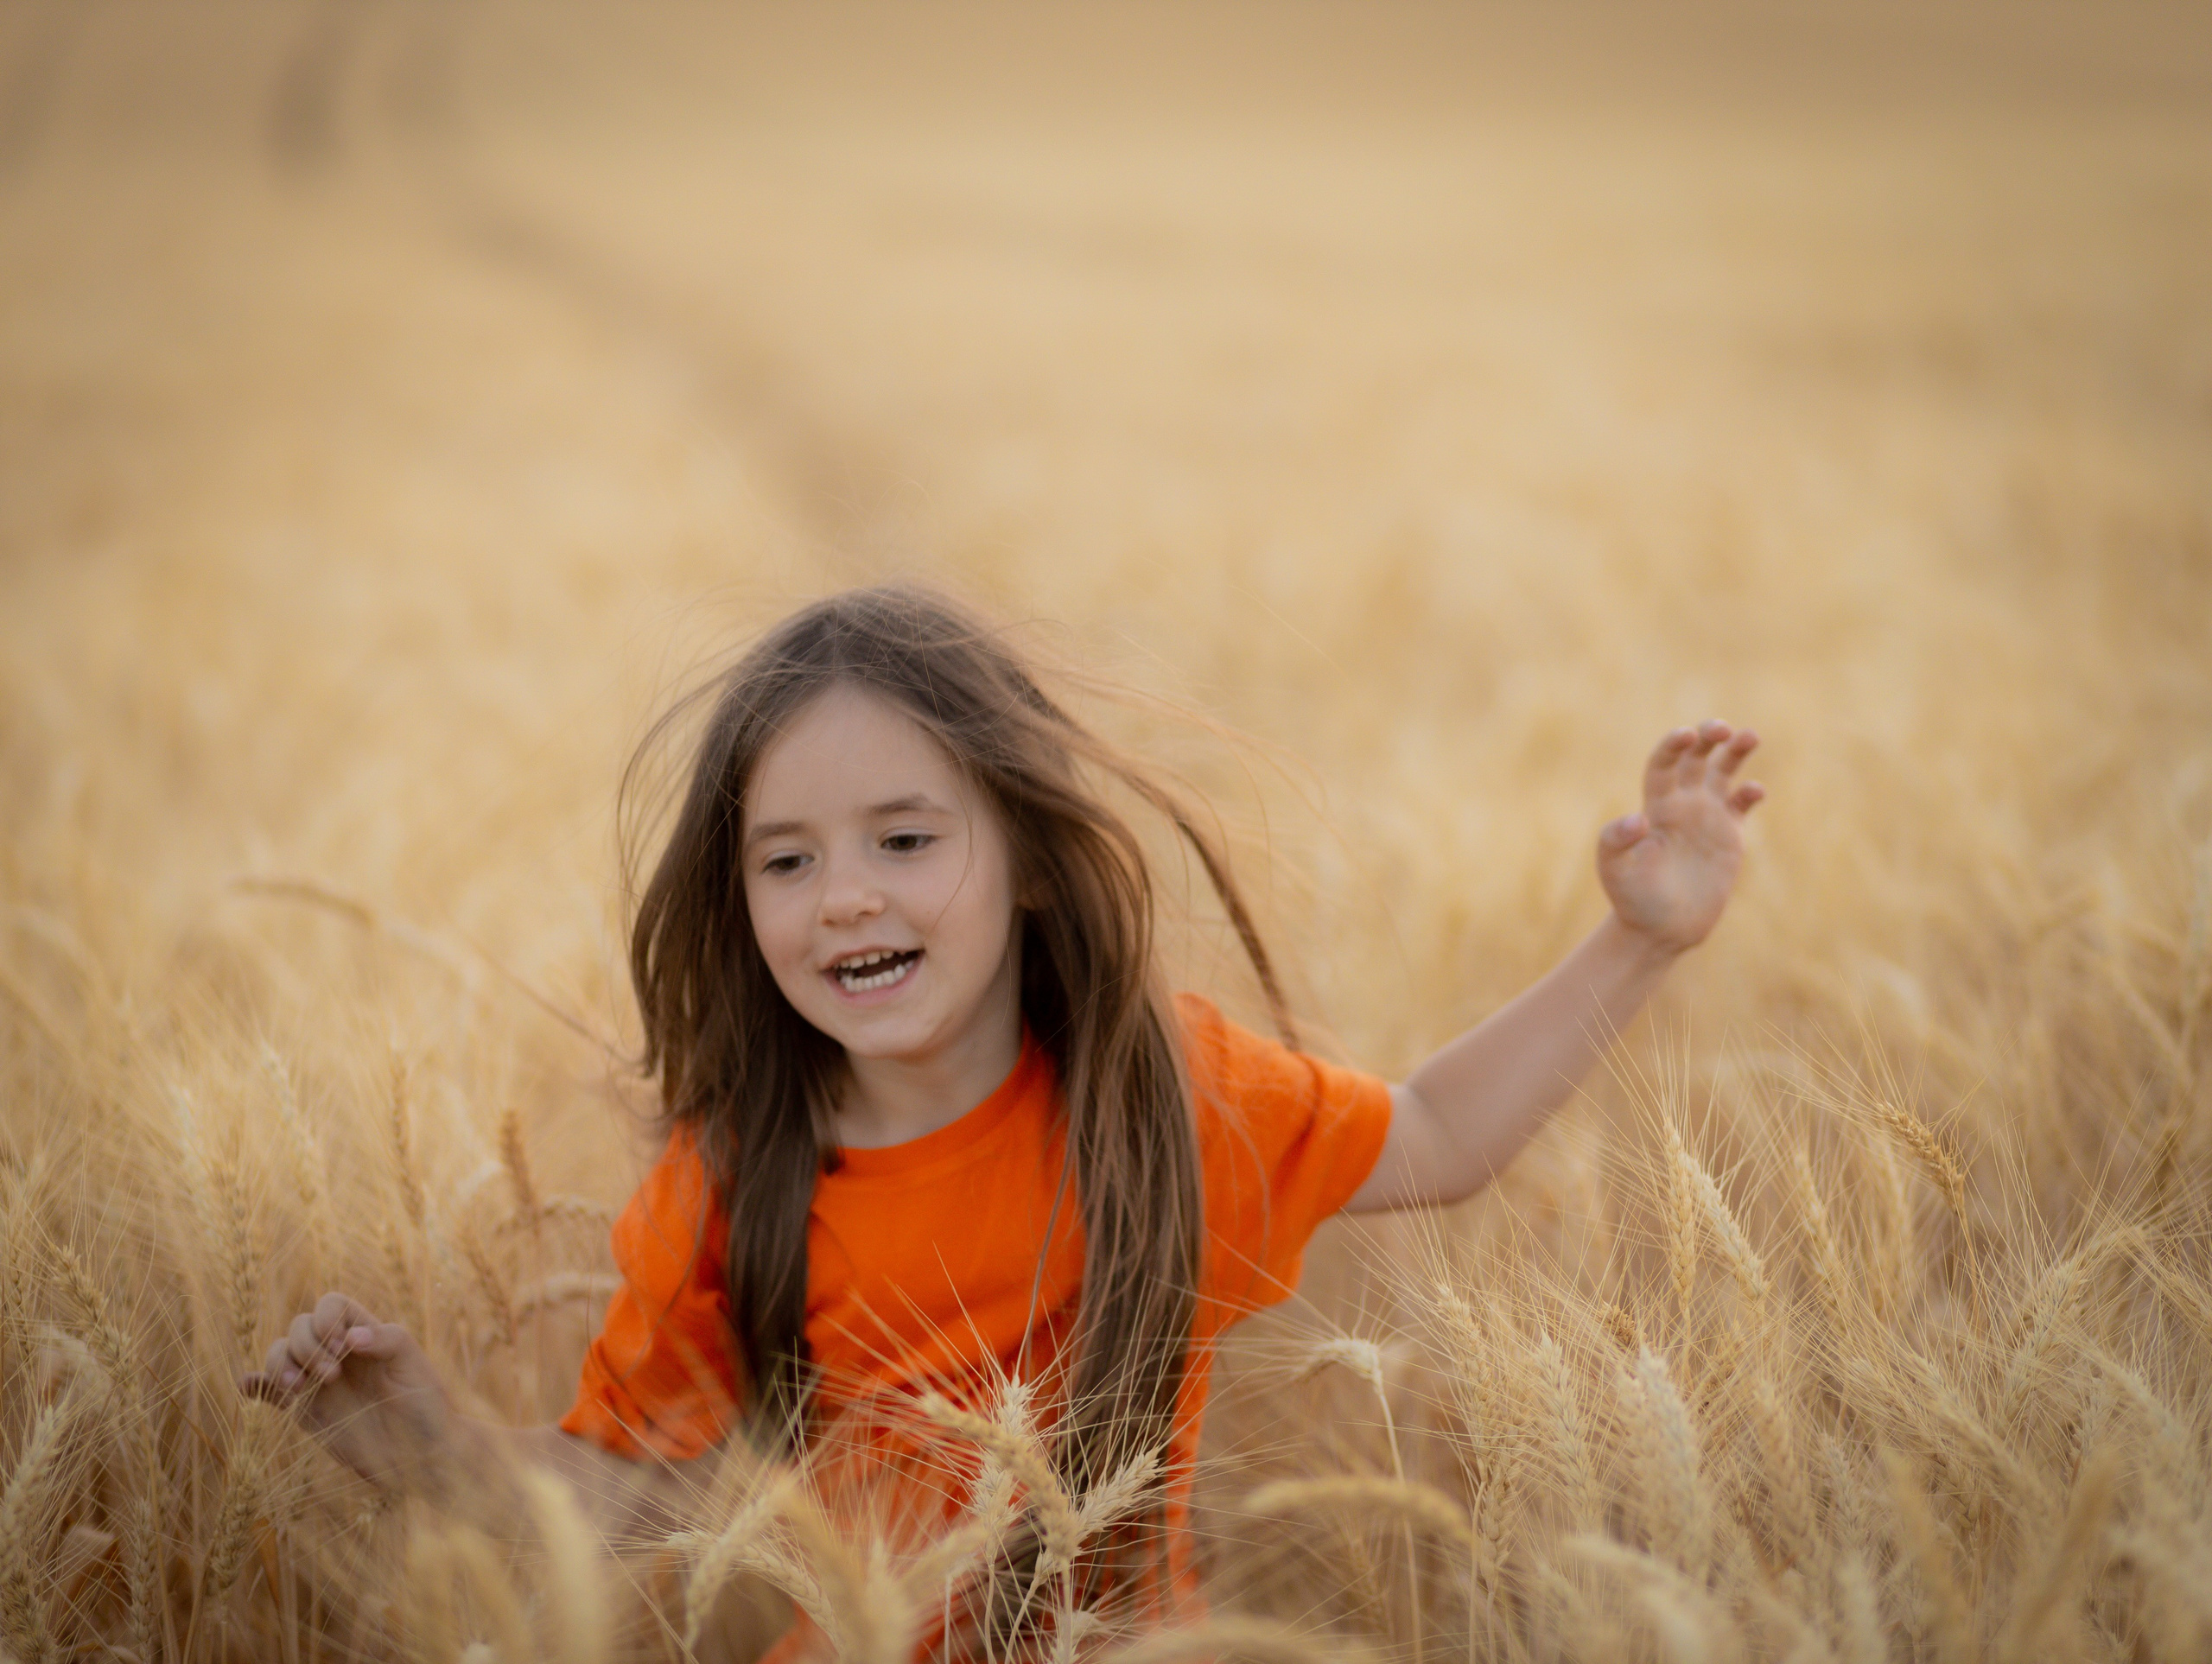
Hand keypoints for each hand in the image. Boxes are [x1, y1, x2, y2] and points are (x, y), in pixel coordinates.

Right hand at [241, 1292, 453, 1495]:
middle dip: (306, 1347)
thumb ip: (386, 1340)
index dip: (327, 1320)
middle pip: (299, 1327)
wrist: (419, 1454)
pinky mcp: (305, 1410)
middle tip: (331, 1378)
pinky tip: (248, 1386)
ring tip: (297, 1388)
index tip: (342, 1347)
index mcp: (364, 1333)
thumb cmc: (425, 1403)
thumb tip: (351, 1337)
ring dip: (278, 1364)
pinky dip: (255, 1385)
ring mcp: (317, 1380)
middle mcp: (337, 1352)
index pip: (330, 1305)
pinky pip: (269, 1392)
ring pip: (280, 1355)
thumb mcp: (414, 1364)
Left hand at [1597, 720, 1764, 953]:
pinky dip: (1749, 792)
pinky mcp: (1728, 838)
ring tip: (1749, 735)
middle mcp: (1681, 805)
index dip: (1673, 746)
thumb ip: (1616, 842)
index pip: (1663, 764)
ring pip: (1722, 773)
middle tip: (1722, 729)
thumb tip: (1637, 819)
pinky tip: (1754, 791)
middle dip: (1708, 737)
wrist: (1660, 929)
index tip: (1686, 736)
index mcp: (1654, 806)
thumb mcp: (1614, 871)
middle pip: (1695, 758)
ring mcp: (1706, 819)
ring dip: (1735, 752)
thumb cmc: (1632, 900)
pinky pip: (1740, 805)